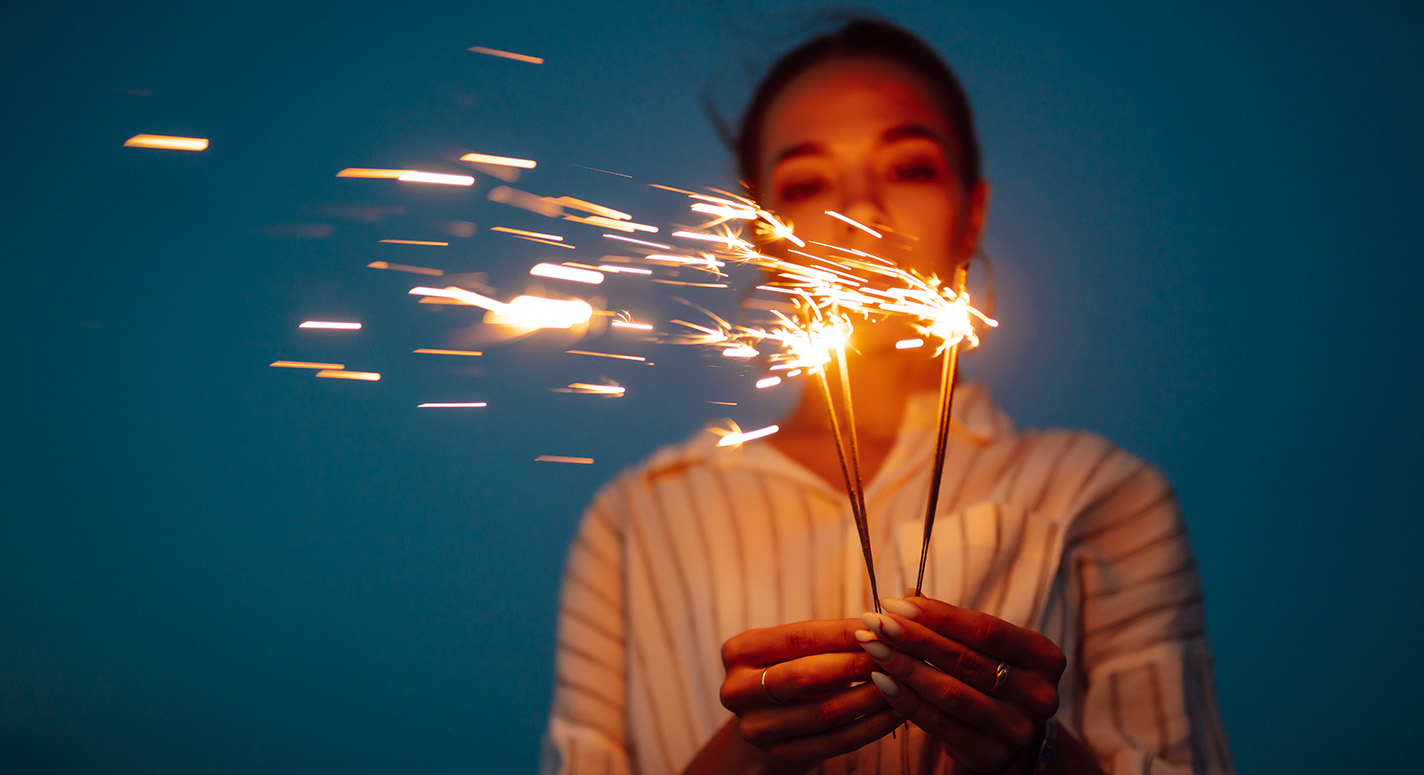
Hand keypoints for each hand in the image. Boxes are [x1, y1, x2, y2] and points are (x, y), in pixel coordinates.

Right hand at [717, 619, 901, 772]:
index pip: (799, 637)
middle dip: (857, 665)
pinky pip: (835, 742)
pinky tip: (894, 712)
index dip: (844, 633)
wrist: (770, 724)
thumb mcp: (796, 648)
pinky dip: (870, 726)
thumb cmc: (792, 670)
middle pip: (807, 676)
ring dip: (871, 697)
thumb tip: (886, 621)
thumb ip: (831, 636)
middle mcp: (737, 690)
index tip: (884, 626)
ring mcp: (755, 728)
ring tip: (902, 683)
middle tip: (896, 656)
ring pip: (824, 712)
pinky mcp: (780, 756)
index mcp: (739, 651)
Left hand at [857, 596, 1064, 773]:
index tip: (894, 603)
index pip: (984, 629)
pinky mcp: (989, 753)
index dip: (937, 615)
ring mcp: (1016, 727)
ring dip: (904, 667)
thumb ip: (952, 624)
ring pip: (950, 692)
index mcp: (1043, 656)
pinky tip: (881, 681)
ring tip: (871, 647)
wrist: (1011, 736)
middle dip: (913, 638)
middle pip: (965, 659)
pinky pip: (939, 723)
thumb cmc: (993, 677)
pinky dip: (906, 700)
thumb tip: (907, 595)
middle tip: (874, 622)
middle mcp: (1038, 694)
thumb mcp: (986, 648)